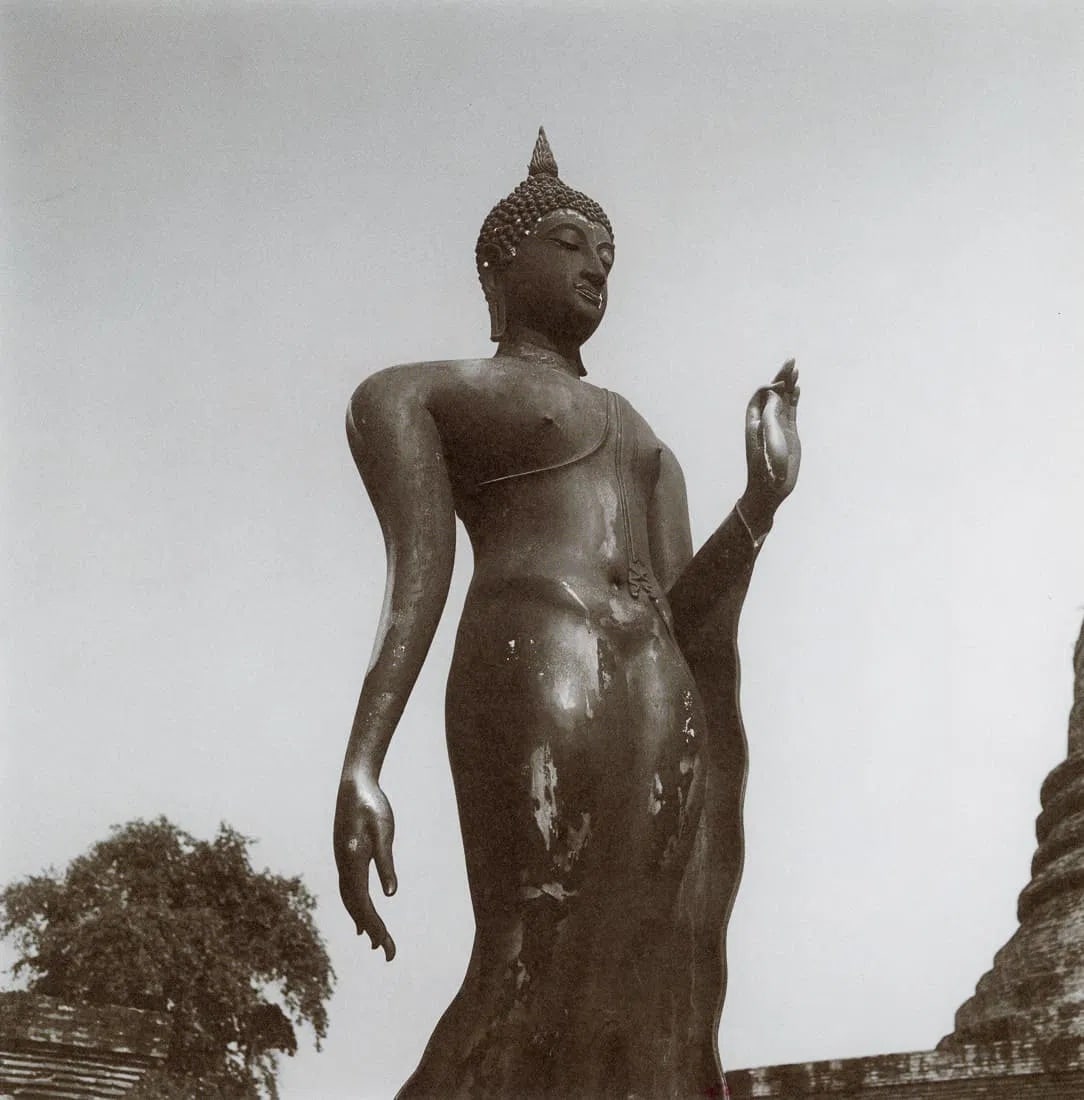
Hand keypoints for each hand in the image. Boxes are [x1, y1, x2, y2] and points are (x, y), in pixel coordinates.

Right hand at [334, 771, 397, 959]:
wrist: (354, 785)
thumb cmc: (372, 806)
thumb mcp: (384, 832)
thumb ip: (386, 862)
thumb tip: (390, 895)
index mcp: (353, 864)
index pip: (364, 905)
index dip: (376, 927)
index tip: (387, 948)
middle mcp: (344, 868)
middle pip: (356, 908)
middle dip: (372, 930)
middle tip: (388, 953)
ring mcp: (342, 864)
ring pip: (351, 901)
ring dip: (364, 921)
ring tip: (376, 941)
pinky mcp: (346, 858)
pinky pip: (350, 891)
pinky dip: (356, 907)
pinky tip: (362, 916)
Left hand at [743, 359, 800, 527]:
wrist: (772, 487)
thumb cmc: (766, 465)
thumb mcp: (767, 437)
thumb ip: (769, 414)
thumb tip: (773, 393)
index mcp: (753, 421)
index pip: (759, 396)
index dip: (769, 387)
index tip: (779, 387)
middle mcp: (765, 421)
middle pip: (772, 393)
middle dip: (780, 377)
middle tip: (791, 360)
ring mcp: (778, 426)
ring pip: (783, 400)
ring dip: (789, 385)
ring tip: (795, 369)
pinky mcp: (789, 433)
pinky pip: (792, 411)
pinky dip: (794, 399)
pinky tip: (798, 387)